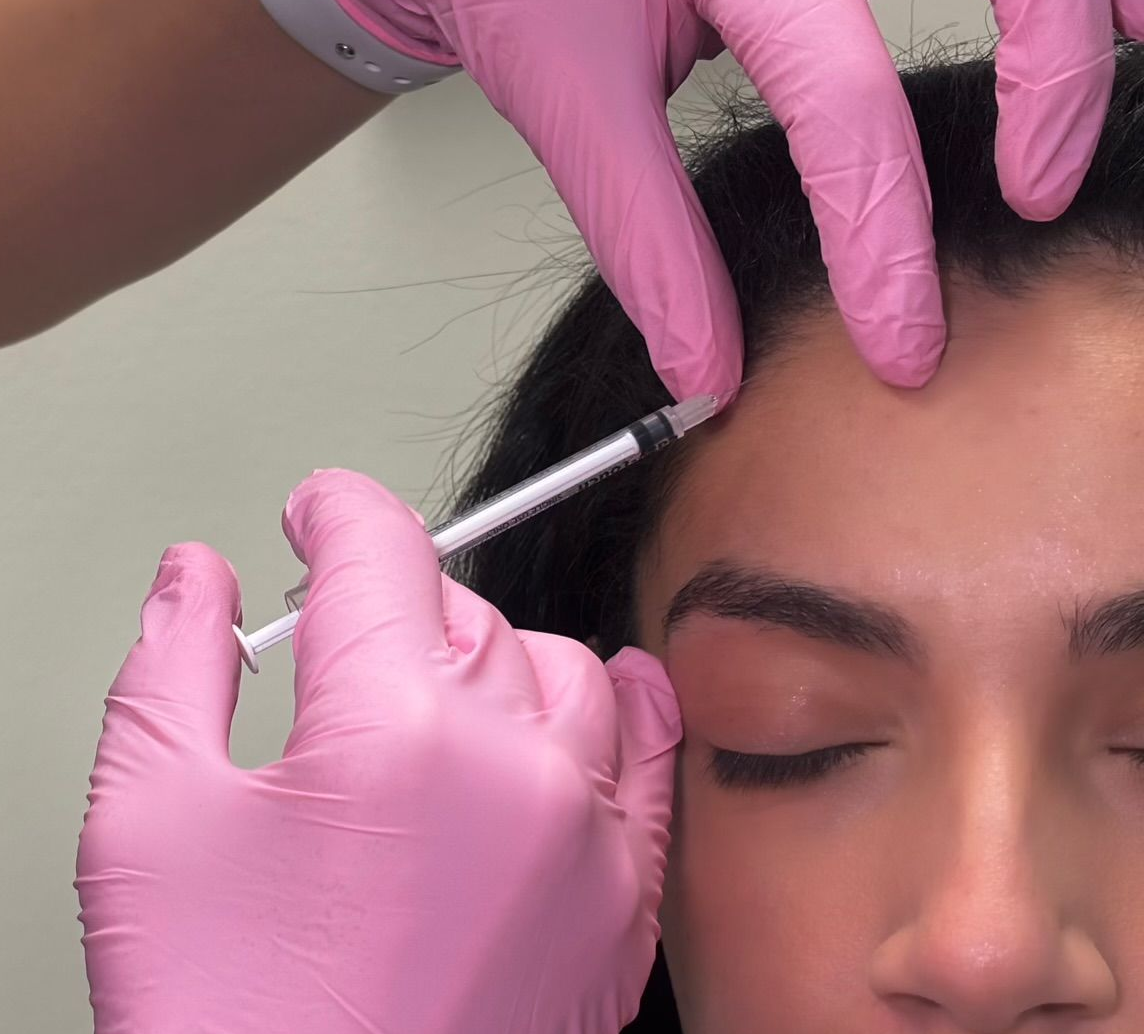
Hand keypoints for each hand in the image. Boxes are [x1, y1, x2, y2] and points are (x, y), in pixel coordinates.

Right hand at [50, 469, 681, 1033]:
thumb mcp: (145, 816)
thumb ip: (174, 662)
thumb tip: (202, 577)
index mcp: (388, 726)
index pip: (382, 550)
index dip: (337, 512)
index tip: (318, 516)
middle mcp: (512, 770)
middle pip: (469, 612)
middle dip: (398, 607)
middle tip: (344, 647)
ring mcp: (584, 845)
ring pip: (566, 676)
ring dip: (498, 662)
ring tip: (439, 700)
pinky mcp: (621, 915)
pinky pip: (651, 767)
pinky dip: (622, 719)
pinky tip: (597, 708)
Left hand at [340, 0, 1143, 399]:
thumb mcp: (568, 100)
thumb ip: (645, 238)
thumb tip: (708, 373)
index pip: (841, 102)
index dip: (882, 242)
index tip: (902, 348)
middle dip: (1047, 75)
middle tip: (1035, 195)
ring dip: (1086, 4)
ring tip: (1106, 88)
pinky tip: (1087, 28)